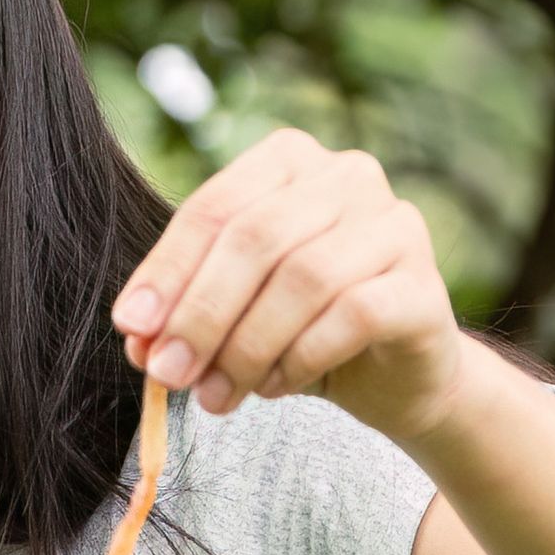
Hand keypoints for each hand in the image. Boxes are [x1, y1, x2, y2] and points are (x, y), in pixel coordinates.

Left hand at [116, 127, 490, 441]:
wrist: (394, 377)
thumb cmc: (302, 330)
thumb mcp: (230, 317)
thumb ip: (182, 316)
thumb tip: (139, 340)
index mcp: (289, 161)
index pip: (215, 206)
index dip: (167, 270)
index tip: (131, 327)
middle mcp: (348, 176)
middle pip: (255, 238)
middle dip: (202, 314)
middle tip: (170, 374)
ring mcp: (395, 224)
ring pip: (303, 278)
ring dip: (247, 346)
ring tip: (219, 394)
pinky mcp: (423, 284)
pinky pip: (353, 315)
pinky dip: (301, 357)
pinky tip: (277, 386)